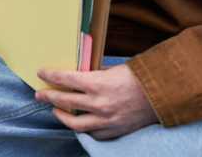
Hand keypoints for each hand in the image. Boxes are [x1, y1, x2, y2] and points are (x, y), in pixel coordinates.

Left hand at [35, 64, 158, 139]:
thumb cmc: (137, 77)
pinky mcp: (115, 130)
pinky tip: (76, 123)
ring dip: (61, 116)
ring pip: (75, 123)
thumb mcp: (111, 68)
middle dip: (48, 96)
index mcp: (96, 83)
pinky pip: (93, 134)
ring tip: (54, 110)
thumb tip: (78, 71)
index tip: (41, 73)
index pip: (64, 79)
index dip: (49, 76)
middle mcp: (98, 103)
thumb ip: (93, 72)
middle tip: (40, 94)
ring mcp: (106, 119)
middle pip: (64, 101)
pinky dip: (83, 129)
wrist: (162, 94)